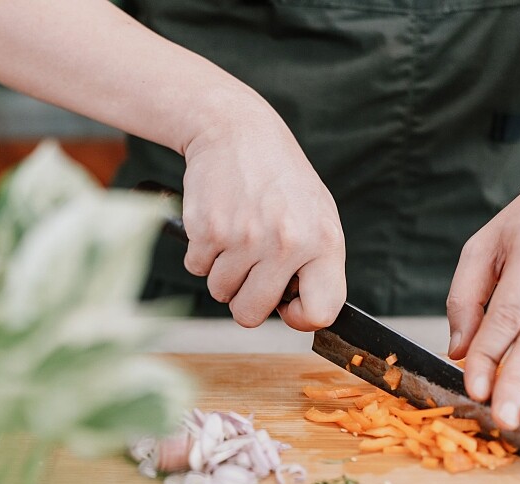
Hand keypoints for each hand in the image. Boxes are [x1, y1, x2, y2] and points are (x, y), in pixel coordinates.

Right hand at [180, 103, 345, 330]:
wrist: (237, 130)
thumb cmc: (279, 179)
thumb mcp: (316, 214)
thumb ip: (315, 263)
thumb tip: (299, 312)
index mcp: (323, 242)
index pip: (321, 312)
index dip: (300, 317)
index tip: (287, 305)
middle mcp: (286, 243)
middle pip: (252, 314)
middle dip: (245, 300)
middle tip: (250, 270)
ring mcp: (245, 238)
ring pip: (220, 293)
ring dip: (222, 272)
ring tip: (236, 235)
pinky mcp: (208, 230)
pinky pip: (196, 269)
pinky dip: (201, 253)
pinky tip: (218, 223)